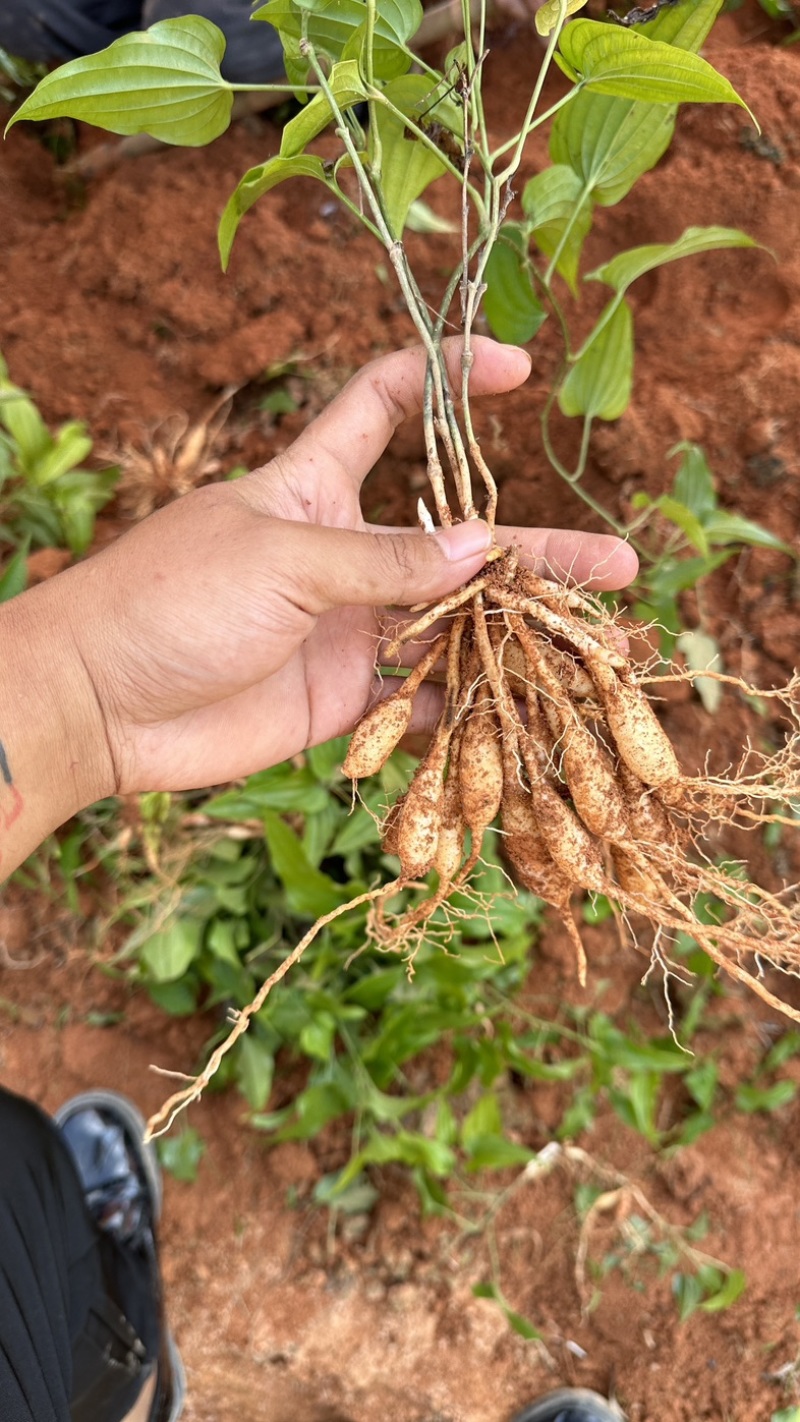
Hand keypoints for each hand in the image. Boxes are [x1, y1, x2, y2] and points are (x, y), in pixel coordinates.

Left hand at [4, 337, 636, 840]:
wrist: (101, 705)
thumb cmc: (170, 601)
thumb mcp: (283, 561)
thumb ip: (386, 561)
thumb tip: (488, 550)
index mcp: (316, 484)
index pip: (389, 403)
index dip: (451, 376)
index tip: (520, 368)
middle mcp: (344, 552)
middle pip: (459, 540)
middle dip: (537, 550)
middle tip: (619, 562)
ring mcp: (348, 628)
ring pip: (454, 625)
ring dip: (522, 636)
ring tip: (600, 646)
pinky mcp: (344, 698)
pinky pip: (422, 698)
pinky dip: (471, 706)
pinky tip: (532, 711)